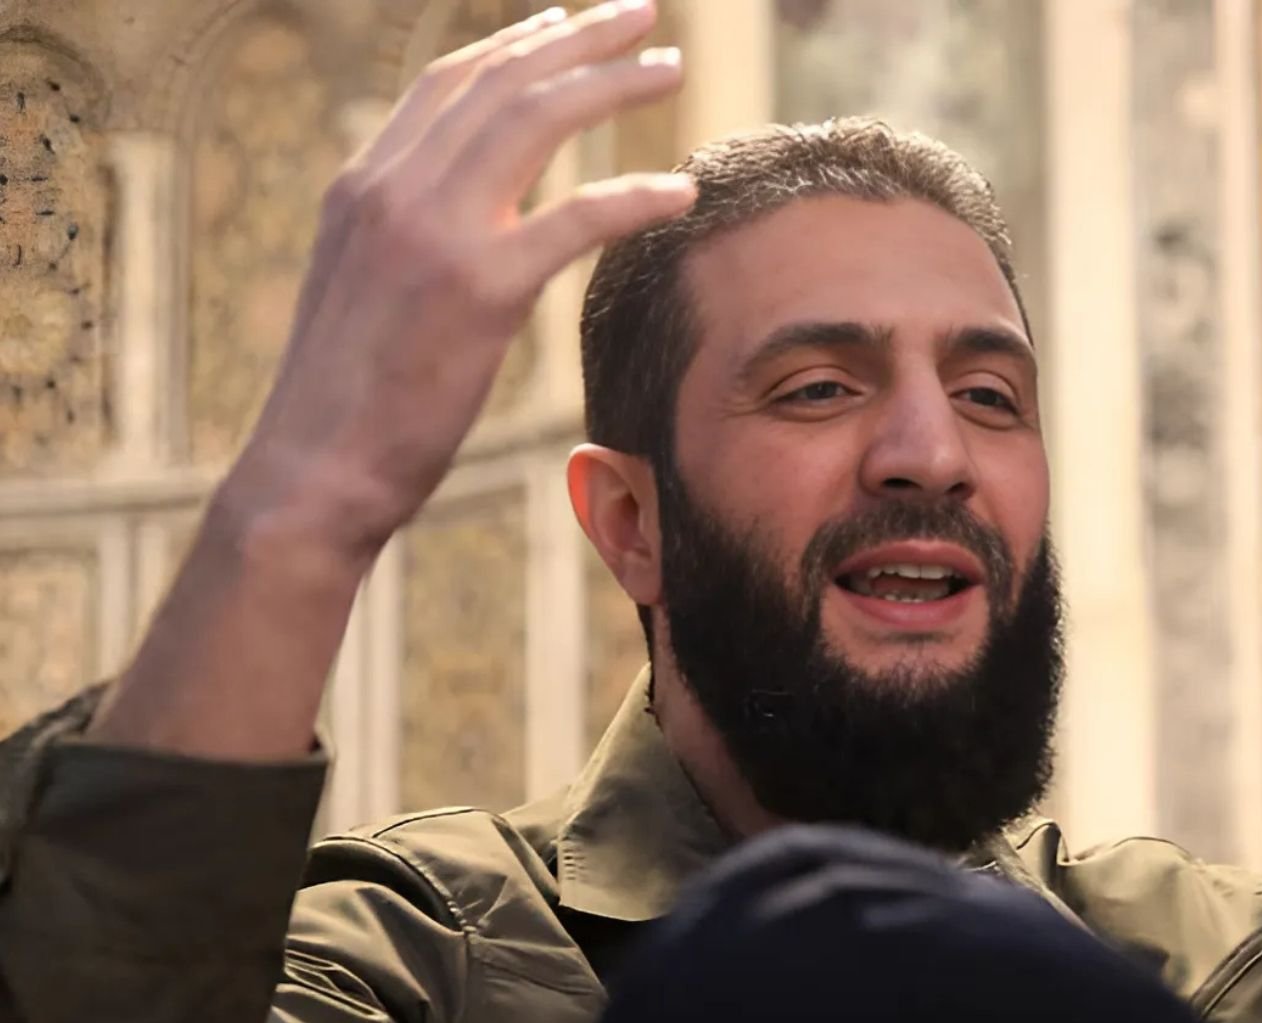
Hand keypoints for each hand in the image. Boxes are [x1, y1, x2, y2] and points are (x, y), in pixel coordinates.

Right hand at [90, 0, 691, 758]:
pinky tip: (680, 191)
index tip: (567, 22)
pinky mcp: (477, 290)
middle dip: (578, 38)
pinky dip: (632, 196)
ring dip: (612, 86)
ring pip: (536, 123)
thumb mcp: (361, 291)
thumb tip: (461, 220)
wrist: (313, 470)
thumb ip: (403, 237)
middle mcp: (391, 190)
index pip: (447, 85)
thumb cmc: (348, 399)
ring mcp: (432, 234)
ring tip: (671, 69)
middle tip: (642, 13)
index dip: (515, 45)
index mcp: (363, 187)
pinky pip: (573, 219)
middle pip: (500, 83)